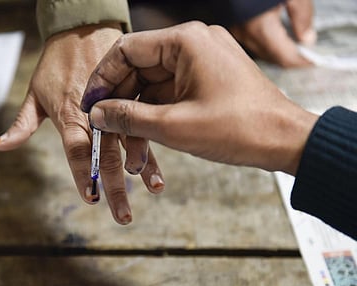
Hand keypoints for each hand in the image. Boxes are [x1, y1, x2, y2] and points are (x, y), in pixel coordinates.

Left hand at [0, 23, 164, 224]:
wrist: (82, 26)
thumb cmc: (55, 61)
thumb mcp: (35, 92)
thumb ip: (22, 123)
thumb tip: (1, 147)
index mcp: (70, 115)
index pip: (77, 151)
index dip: (83, 176)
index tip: (90, 198)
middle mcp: (95, 114)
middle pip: (105, 156)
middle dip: (113, 187)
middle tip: (122, 215)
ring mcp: (116, 105)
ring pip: (131, 140)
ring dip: (142, 167)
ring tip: (153, 189)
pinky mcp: (132, 97)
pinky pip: (144, 122)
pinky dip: (152, 144)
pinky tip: (159, 160)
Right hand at [82, 22, 318, 175]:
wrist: (286, 141)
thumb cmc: (239, 129)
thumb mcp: (174, 126)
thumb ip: (128, 117)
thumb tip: (97, 114)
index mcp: (185, 42)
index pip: (126, 51)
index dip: (102, 79)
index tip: (90, 106)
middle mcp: (193, 44)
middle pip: (139, 69)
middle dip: (121, 104)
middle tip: (106, 131)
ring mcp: (202, 61)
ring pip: (154, 86)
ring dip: (140, 117)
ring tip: (131, 153)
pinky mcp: (207, 79)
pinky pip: (171, 93)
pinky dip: (158, 116)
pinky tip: (148, 143)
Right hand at [230, 0, 314, 67]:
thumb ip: (302, 16)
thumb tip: (306, 38)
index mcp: (261, 29)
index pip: (286, 58)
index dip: (302, 61)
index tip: (312, 59)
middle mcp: (245, 35)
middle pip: (271, 58)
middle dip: (289, 57)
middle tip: (304, 50)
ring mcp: (235, 31)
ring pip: (259, 51)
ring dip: (276, 50)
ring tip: (291, 42)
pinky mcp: (230, 25)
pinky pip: (250, 41)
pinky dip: (264, 41)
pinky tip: (273, 32)